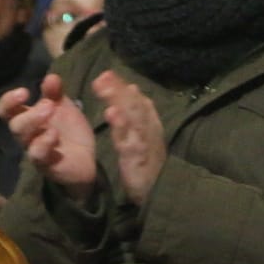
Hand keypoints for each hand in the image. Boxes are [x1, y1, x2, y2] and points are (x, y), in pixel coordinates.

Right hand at [0, 74, 97, 201]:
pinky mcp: (46, 164)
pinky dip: (44, 142)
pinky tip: (54, 134)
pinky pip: (37, 155)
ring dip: (34, 122)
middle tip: (48, 104)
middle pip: (14, 124)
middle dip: (29, 112)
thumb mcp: (63, 107)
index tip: (24, 92)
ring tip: (51, 111)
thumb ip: (55, 93)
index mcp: (27, 118)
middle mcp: (26, 135)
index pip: (5, 110)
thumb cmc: (68, 131)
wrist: (86, 158)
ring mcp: (35, 150)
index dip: (8, 100)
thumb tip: (51, 76)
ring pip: (22, 138)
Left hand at [93, 70, 165, 206]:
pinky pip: (128, 138)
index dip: (121, 87)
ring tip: (102, 87)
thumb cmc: (149, 161)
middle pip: (134, 104)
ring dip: (118, 100)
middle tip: (103, 75)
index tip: (107, 74)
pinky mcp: (137, 156)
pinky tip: (111, 113)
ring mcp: (143, 140)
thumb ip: (139, 111)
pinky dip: (121, 125)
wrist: (161, 189)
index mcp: (149, 121)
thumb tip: (131, 86)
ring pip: (132, 116)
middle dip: (118, 89)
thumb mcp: (145, 133)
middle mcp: (148, 127)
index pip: (136, 100)